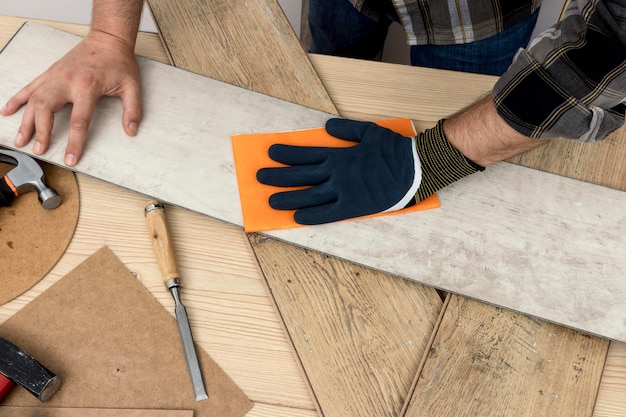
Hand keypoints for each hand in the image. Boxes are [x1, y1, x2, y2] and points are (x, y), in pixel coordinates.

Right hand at [0, 29, 141, 165]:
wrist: (107, 39)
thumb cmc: (119, 61)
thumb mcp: (132, 87)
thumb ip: (132, 110)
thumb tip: (131, 130)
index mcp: (87, 86)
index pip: (80, 121)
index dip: (74, 142)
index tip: (70, 158)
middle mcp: (67, 81)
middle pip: (47, 110)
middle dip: (41, 132)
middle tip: (39, 149)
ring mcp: (55, 76)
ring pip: (34, 100)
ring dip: (25, 121)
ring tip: (20, 139)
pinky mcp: (50, 73)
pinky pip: (29, 87)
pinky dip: (17, 99)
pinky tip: (7, 110)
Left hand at [256, 118, 421, 224]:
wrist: (416, 167)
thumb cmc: (395, 149)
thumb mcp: (369, 132)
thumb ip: (346, 130)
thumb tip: (326, 126)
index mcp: (339, 154)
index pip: (306, 154)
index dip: (287, 154)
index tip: (270, 152)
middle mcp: (337, 172)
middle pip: (301, 175)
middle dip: (278, 175)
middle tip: (259, 177)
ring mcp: (343, 190)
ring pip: (308, 195)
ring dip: (288, 197)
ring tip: (270, 199)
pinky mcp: (353, 206)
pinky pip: (327, 213)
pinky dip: (311, 215)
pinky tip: (295, 217)